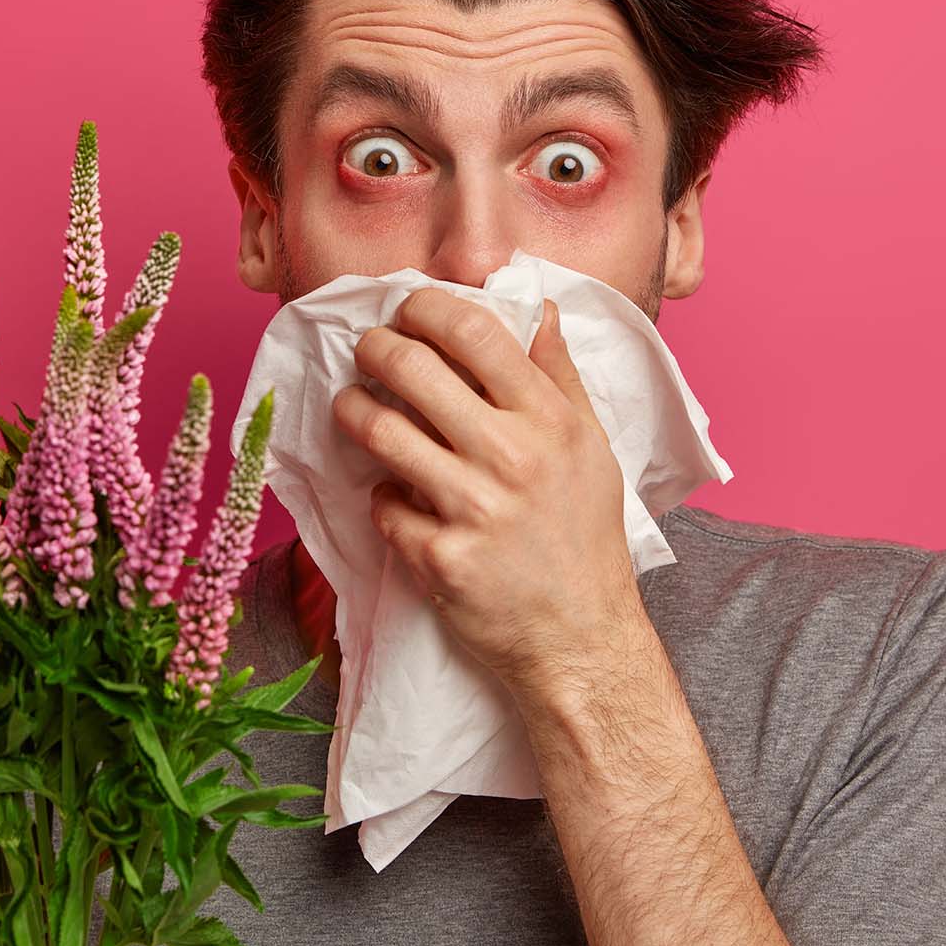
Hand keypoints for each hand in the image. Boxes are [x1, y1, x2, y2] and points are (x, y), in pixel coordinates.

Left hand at [330, 286, 646, 702]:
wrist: (581, 637)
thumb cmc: (585, 536)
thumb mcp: (592, 447)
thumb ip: (560, 376)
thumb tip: (538, 308)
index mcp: (549, 421)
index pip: (475, 333)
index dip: (427, 308)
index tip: (408, 311)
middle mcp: (511, 457)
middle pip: (413, 369)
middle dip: (375, 348)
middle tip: (368, 351)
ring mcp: (473, 509)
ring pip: (381, 431)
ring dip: (353, 410)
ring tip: (352, 407)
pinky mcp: (440, 559)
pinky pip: (384, 505)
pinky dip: (383, 497)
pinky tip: (396, 496)